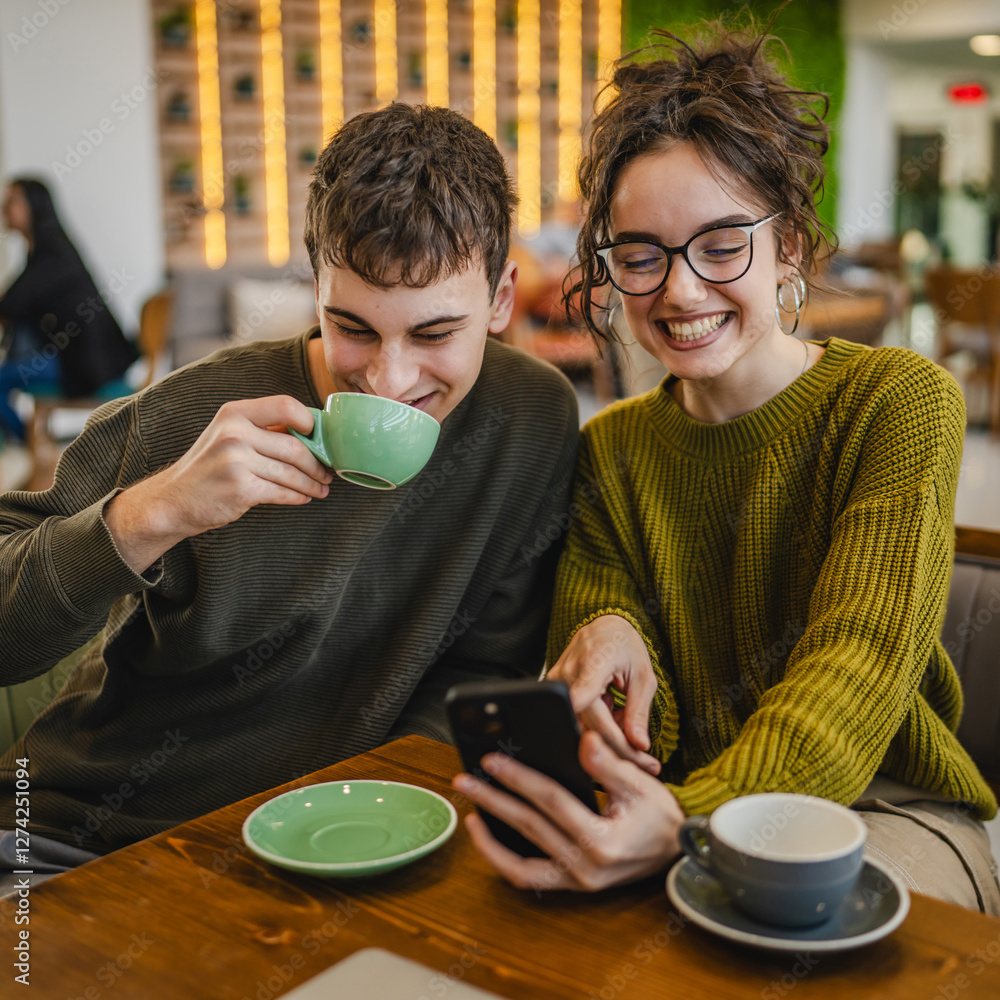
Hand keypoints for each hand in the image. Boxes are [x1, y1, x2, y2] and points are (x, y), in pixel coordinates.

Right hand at [105, 396, 332, 572]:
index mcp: (234, 413)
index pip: (285, 405)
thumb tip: (311, 432)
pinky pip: (282, 492)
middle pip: (295, 446)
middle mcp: (235, 433)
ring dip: (312, 483)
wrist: (174, 499)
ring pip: (292, 473)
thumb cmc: (209, 467)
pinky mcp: (241, 488)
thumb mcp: (229, 435)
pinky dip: (298, 496)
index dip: (309, 421)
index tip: (319, 438)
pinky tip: (304, 497)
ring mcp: (236, 461)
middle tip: (328, 472)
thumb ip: (263, 429)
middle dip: (317, 463)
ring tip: (321, 488)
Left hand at [453, 730, 682, 891]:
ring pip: (519, 864)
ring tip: (468, 813)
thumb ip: (609, 763)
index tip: (491, 759)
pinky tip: (489, 837)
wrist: (675, 855)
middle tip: (465, 779)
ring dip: (489, 839)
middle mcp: (585, 867)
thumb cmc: (659, 817)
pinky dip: (504, 860)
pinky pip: (528, 878)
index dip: (518, 777)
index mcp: (602, 841)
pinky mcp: (571, 886)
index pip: (550, 801)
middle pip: (528, 826)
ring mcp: (576, 882)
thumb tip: (583, 738)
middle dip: (492, 800)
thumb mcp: (640, 785)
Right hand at [547, 614, 659, 773]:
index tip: (626, 755)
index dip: (599, 730)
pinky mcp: (555, 691)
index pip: (583, 699)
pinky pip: (577, 719)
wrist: (604, 628)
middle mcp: (568, 673)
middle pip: (591, 724)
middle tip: (646, 762)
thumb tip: (639, 744)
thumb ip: (639, 711)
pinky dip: (599, 724)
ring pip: (583, 727)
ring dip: (610, 735)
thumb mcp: (642, 676)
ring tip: (630, 723)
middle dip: (620, 747)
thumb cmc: (625, 647)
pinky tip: (614, 712)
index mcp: (593, 662)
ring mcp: (557, 683)